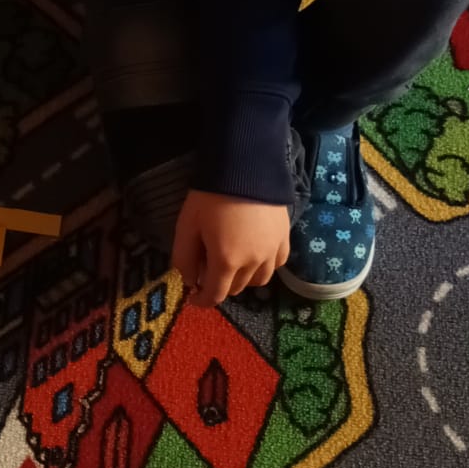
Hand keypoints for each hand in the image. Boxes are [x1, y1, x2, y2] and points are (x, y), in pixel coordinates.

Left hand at [171, 190, 289, 305]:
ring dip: (242, 279)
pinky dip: (263, 267)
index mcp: (226, 261)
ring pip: (257, 281)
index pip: (215, 295)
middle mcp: (253, 262)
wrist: (245, 166)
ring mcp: (272, 251)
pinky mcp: (284, 238)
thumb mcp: (186, 226)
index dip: (202, 301)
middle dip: (219, 284)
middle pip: (235, 288)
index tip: (194, 297)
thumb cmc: (210, 196)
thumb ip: (184, 258)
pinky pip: (276, 265)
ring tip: (231, 264)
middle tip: (207, 268)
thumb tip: (189, 281)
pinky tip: (254, 255)